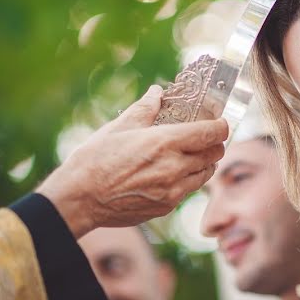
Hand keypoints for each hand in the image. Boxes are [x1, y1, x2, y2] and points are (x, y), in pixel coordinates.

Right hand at [37, 85, 227, 237]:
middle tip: (206, 137)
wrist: (79, 199)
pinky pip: (188, 191)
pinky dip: (188, 180)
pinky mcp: (166, 207)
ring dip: (204, 163)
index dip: (221, 126)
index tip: (219, 122)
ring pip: (205, 175)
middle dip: (215, 144)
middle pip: (215, 154)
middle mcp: (174, 168)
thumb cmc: (94, 160)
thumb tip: (157, 92)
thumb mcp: (119, 127)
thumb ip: (145, 108)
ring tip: (191, 155)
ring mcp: (172, 191)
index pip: (211, 133)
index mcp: (165, 143)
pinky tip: (172, 173)